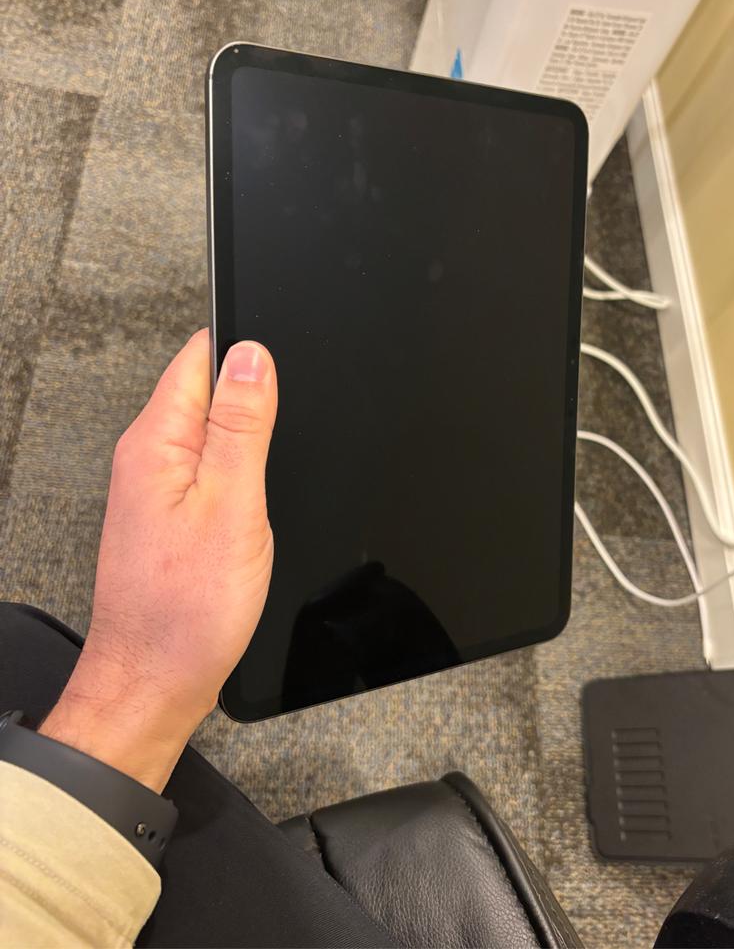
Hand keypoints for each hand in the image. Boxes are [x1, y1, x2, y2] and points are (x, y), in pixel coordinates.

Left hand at [39, 330, 276, 791]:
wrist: (156, 680)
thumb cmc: (187, 610)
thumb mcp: (232, 505)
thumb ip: (242, 426)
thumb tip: (252, 355)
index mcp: (156, 442)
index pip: (199, 357)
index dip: (246, 349)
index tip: (283, 362)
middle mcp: (148, 457)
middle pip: (206, 388)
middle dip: (253, 394)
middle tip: (288, 428)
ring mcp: (157, 486)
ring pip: (211, 430)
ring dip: (249, 434)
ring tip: (274, 465)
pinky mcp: (171, 514)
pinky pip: (209, 467)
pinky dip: (240, 469)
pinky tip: (257, 493)